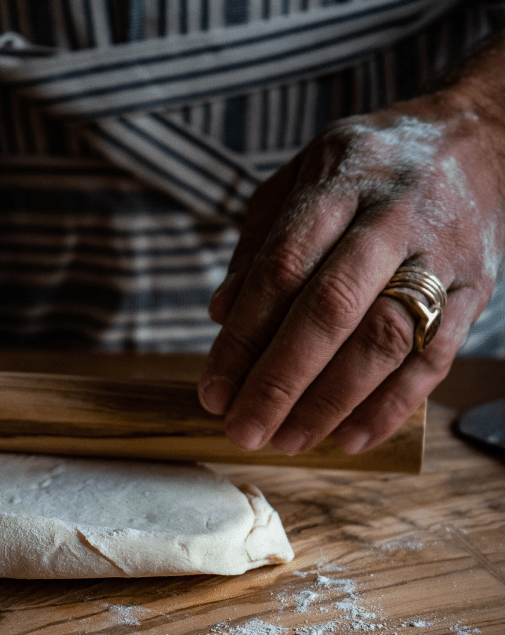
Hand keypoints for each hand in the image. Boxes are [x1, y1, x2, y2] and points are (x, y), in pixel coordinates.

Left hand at [198, 89, 504, 455]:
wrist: (476, 137)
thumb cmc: (367, 166)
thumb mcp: (301, 179)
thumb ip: (260, 245)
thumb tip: (221, 315)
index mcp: (340, 181)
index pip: (281, 267)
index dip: (243, 336)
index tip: (214, 390)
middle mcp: (393, 216)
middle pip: (331, 308)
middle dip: (280, 380)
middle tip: (242, 428)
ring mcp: (441, 254)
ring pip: (384, 340)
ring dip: (331, 402)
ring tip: (287, 441)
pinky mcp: (476, 288)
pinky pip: (435, 359)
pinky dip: (391, 407)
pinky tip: (349, 439)